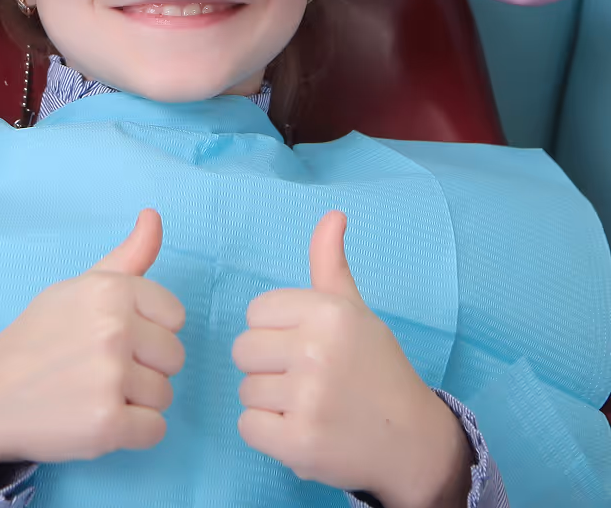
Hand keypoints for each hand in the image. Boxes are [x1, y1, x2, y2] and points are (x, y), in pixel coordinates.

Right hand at [0, 210, 184, 477]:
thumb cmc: (40, 336)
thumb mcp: (80, 286)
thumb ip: (128, 256)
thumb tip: (154, 215)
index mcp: (111, 290)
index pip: (175, 316)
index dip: (150, 329)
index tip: (119, 336)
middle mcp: (114, 329)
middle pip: (175, 357)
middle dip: (147, 366)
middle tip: (103, 367)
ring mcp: (111, 379)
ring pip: (166, 395)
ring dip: (138, 400)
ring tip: (96, 391)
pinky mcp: (107, 425)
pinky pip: (156, 431)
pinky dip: (133, 433)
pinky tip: (99, 417)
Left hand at [233, 211, 470, 507]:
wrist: (413, 441)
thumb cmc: (376, 367)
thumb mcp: (354, 310)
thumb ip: (330, 263)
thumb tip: (333, 213)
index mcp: (327, 312)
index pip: (256, 312)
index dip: (274, 331)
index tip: (304, 346)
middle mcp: (316, 351)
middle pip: (243, 350)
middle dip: (266, 366)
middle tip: (304, 379)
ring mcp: (308, 399)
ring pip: (245, 390)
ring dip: (269, 403)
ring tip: (307, 405)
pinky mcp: (300, 443)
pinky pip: (247, 427)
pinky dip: (268, 434)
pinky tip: (301, 430)